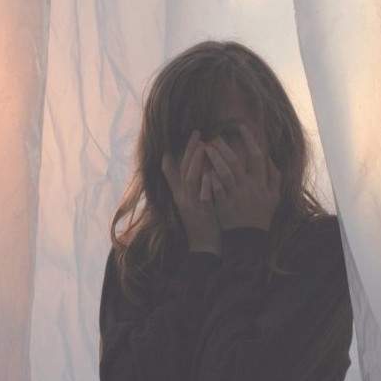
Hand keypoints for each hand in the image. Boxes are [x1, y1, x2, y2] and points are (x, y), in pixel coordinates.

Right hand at [161, 130, 221, 254]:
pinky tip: (211, 173)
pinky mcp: (203, 213)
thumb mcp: (192, 203)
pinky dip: (205, 184)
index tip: (174, 139)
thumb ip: (193, 186)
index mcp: (179, 195)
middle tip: (197, 133)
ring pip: (191, 180)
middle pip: (183, 170)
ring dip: (196, 162)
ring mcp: (192, 205)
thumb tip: (198, 169)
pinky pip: (203, 196)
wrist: (204, 247)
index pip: (169, 171)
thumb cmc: (202, 224)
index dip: (172, 155)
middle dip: (189, 150)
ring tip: (203, 145)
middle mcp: (182, 198)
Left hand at [203, 123, 281, 230]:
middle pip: (236, 162)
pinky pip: (216, 189)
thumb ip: (274, 177)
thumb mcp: (274, 197)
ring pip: (224, 173)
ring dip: (214, 159)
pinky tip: (202, 167)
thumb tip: (269, 158)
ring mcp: (235, 196)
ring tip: (205, 147)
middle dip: (225, 147)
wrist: (249, 239)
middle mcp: (248, 188)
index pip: (257, 156)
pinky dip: (210, 178)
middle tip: (215, 136)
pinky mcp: (223, 205)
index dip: (250, 139)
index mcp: (261, 183)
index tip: (241, 126)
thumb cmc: (261, 217)